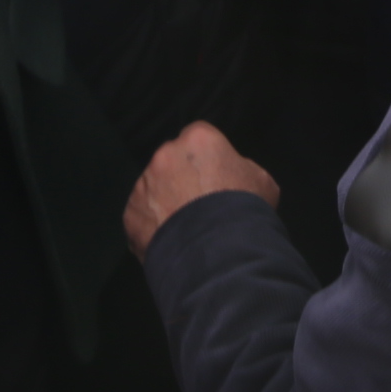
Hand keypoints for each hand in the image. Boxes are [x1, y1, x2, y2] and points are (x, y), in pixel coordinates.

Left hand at [124, 121, 280, 254]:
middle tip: (197, 203)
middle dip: (181, 177)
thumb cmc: (245, 210)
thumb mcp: (260, 180)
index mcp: (198, 140)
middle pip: (171, 161)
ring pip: (153, 188)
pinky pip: (141, 216)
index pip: (198, 137)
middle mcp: (165, 155)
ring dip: (164, 201)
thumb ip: (239, 168)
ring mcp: (143, 185)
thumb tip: (229, 174)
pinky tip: (171, 242)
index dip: (206, 157)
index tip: (214, 176)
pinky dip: (152, 227)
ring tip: (184, 228)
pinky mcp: (130, 214)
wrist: (218, 254)